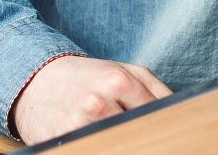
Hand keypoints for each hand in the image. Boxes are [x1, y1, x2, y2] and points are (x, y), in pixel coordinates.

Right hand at [11, 54, 171, 143]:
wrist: (37, 81)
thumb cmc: (87, 76)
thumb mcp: (124, 71)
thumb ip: (156, 90)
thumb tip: (180, 110)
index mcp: (117, 82)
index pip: (153, 113)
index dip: (161, 125)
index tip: (168, 134)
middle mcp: (97, 103)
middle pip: (135, 133)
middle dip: (142, 137)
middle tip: (145, 139)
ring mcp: (77, 125)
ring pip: (116, 145)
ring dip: (121, 143)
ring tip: (118, 135)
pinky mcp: (61, 141)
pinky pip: (91, 148)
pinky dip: (100, 146)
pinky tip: (102, 141)